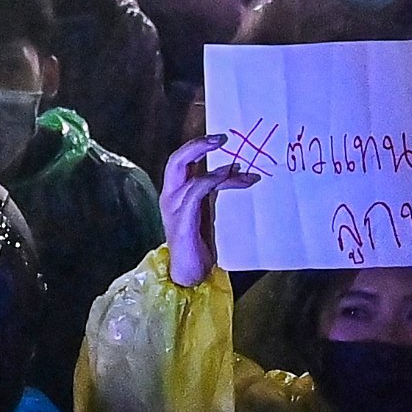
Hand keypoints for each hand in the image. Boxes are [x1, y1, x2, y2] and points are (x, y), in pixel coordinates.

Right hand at [161, 134, 262, 289]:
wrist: (189, 274)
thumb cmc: (199, 244)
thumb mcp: (208, 211)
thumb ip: (215, 190)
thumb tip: (237, 169)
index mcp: (175, 193)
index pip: (182, 161)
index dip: (199, 147)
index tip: (223, 139)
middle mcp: (170, 196)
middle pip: (177, 160)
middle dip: (198, 145)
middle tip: (222, 138)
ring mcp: (173, 207)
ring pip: (190, 174)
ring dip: (218, 168)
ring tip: (241, 169)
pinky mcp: (182, 219)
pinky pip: (197, 190)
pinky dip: (214, 181)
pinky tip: (233, 180)